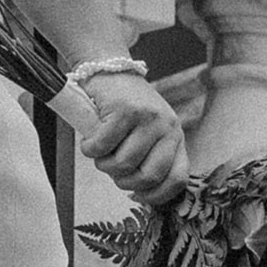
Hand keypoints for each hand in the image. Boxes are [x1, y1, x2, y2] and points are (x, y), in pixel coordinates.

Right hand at [77, 73, 187, 206]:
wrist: (109, 70)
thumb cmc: (124, 110)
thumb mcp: (146, 136)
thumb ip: (149, 161)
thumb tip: (140, 195)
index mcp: (175, 139)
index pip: (176, 180)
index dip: (155, 196)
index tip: (135, 195)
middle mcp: (168, 128)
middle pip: (148, 177)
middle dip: (123, 180)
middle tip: (111, 167)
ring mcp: (149, 118)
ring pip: (123, 164)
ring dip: (103, 163)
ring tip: (100, 149)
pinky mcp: (126, 110)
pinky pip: (102, 147)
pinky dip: (89, 148)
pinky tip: (89, 139)